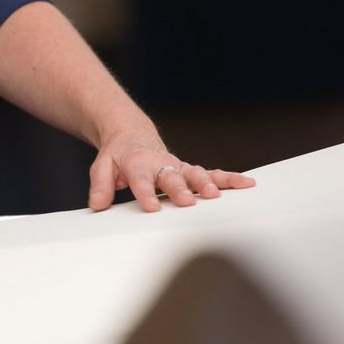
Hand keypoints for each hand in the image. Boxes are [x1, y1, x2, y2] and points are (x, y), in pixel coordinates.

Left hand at [88, 130, 256, 211]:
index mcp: (137, 163)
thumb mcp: (101, 168)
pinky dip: (228, 178)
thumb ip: (100, 186)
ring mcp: (177, 167)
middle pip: (171, 177)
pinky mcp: (188, 171)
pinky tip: (246, 183)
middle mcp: (160, 163)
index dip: (146, 193)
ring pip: (195, 173)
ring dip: (207, 184)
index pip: (141, 179)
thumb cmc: (118, 156)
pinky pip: (211, 174)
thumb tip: (98, 205)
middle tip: (187, 202)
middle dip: (180, 189)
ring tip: (217, 195)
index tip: (151, 207)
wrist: (131, 136)